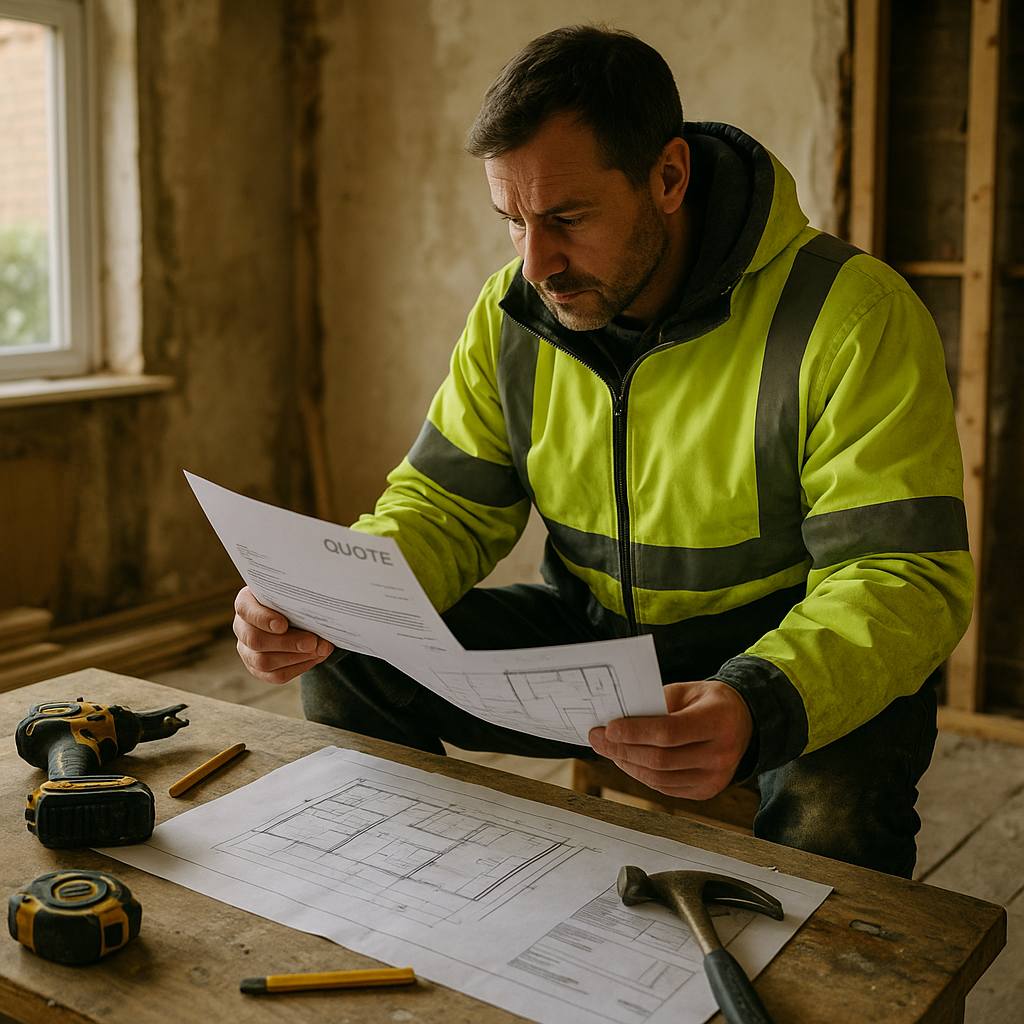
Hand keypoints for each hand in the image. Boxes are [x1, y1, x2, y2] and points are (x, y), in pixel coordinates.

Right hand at [232, 586, 333, 683]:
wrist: (295, 614)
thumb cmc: (293, 599)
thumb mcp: (294, 593)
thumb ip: (299, 598)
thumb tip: (320, 609)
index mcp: (246, 603)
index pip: (246, 610)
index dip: (263, 619)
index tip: (283, 625)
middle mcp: (242, 628)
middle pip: (256, 640)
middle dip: (288, 643)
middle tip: (313, 642)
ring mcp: (247, 651)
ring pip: (264, 662)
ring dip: (296, 657)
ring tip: (320, 650)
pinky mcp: (259, 669)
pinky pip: (276, 675)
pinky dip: (299, 667)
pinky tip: (316, 657)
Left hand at [588, 679, 753, 800]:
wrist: (742, 722)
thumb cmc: (709, 702)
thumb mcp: (685, 691)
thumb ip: (655, 704)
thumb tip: (617, 720)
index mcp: (719, 721)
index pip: (669, 732)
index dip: (635, 732)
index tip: (607, 728)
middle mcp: (722, 753)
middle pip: (661, 759)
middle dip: (622, 749)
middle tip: (597, 739)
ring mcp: (716, 777)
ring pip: (659, 778)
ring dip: (627, 764)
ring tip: (609, 749)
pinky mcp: (707, 791)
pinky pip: (665, 788)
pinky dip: (641, 775)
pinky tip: (628, 760)